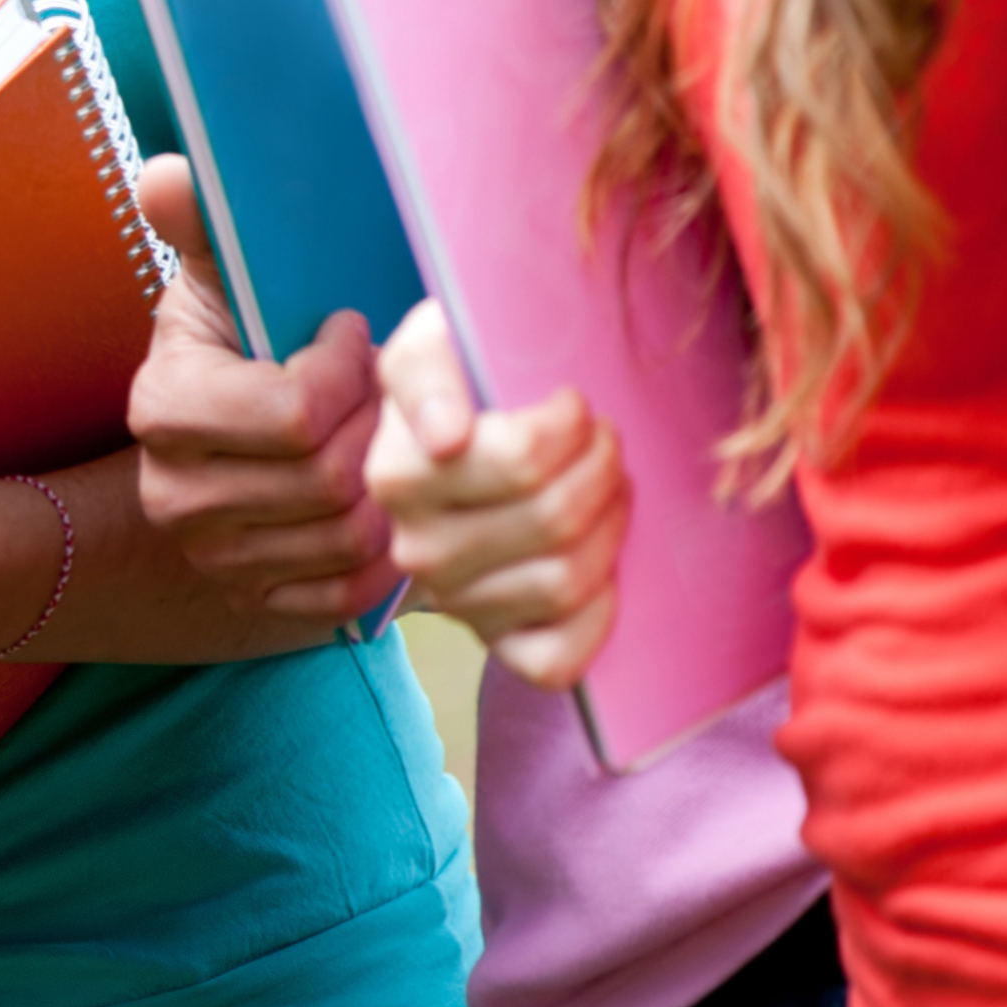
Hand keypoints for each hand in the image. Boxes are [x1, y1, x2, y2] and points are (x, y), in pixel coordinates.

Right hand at [123, 155, 397, 622]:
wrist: (215, 448)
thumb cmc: (237, 341)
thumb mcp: (220, 277)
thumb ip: (201, 224)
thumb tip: (167, 174)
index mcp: (164, 406)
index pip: (293, 413)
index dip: (349, 372)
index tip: (353, 333)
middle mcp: (173, 492)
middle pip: (329, 480)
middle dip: (378, 431)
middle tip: (388, 393)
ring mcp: (213, 557)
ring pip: (347, 539)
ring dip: (389, 490)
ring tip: (388, 440)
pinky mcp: (254, 604)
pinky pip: (348, 593)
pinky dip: (384, 554)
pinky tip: (385, 502)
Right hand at [367, 309, 627, 689]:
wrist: (449, 453)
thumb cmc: (458, 389)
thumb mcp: (430, 348)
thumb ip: (426, 371)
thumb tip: (446, 436)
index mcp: (397, 475)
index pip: (520, 459)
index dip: (571, 425)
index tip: (571, 402)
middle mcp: (416, 548)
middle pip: (555, 518)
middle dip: (602, 468)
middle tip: (602, 440)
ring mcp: (456, 602)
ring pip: (566, 580)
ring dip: (609, 525)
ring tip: (606, 487)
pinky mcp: (495, 643)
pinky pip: (557, 657)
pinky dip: (596, 614)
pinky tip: (598, 564)